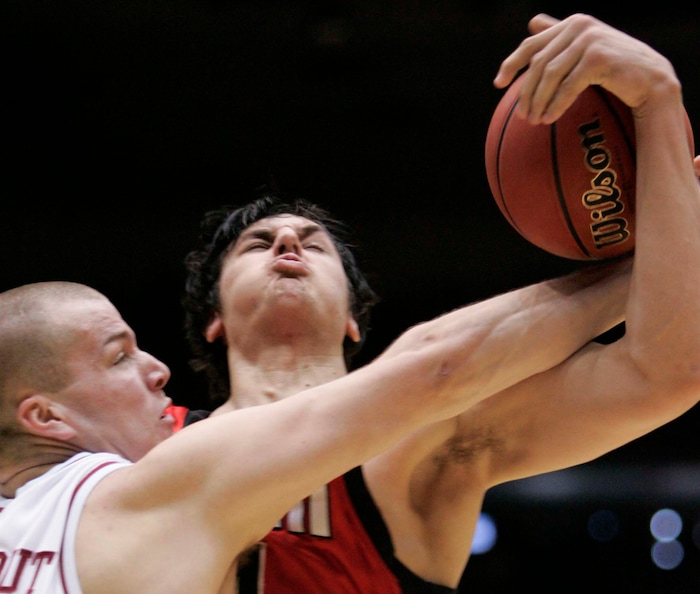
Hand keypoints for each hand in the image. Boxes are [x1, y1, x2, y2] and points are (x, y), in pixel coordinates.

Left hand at [494, 13, 678, 124]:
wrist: (650, 79)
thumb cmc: (615, 67)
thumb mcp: (584, 48)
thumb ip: (559, 37)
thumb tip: (532, 23)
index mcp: (572, 24)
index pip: (531, 45)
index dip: (511, 64)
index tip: (498, 84)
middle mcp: (579, 27)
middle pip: (538, 64)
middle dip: (526, 93)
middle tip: (523, 116)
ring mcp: (589, 40)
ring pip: (550, 76)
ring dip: (538, 102)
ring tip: (534, 121)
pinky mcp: (598, 58)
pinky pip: (567, 87)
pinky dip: (555, 105)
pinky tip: (548, 119)